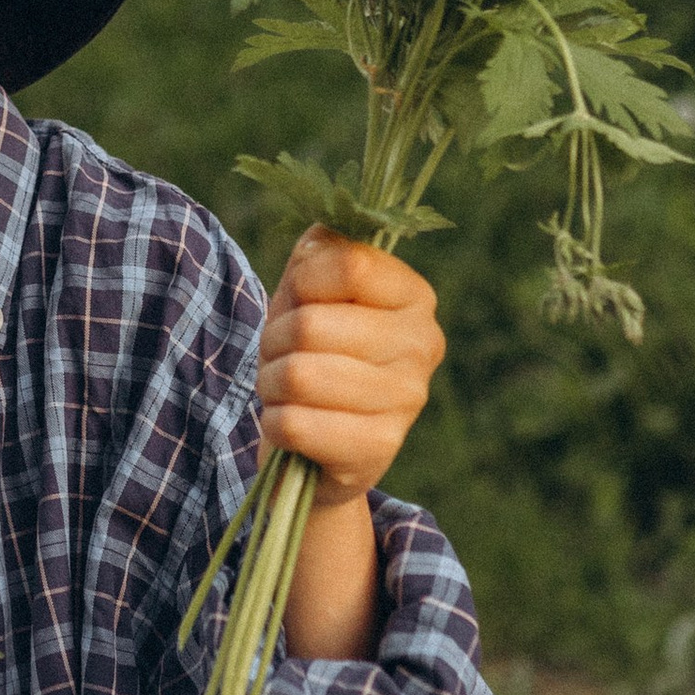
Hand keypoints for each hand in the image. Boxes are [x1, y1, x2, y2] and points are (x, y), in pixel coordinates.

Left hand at [260, 237, 445, 662]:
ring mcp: (408, 399)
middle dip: (274, 340)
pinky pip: (294, 424)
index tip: (300, 301)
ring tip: (284, 390)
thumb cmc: (313, 354)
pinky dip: (274, 424)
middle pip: (311, 325)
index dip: (302, 283)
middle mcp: (424, 344)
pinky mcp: (379, 449)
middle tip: (282, 356)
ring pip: (298, 375)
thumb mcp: (309, 292)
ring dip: (271, 383)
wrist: (317, 447)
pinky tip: (292, 427)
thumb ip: (317, 251)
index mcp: (414, 296)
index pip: (350, 266)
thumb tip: (318, 245)